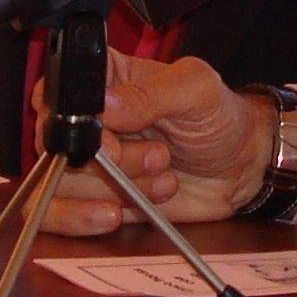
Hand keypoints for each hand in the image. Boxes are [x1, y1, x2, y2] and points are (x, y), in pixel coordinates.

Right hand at [39, 51, 274, 236]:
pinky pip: (56, 214)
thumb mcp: (196, 91)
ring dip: (114, 188)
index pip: (55, 91)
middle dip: (106, 161)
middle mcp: (88, 120)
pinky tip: (116, 215)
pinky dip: (80, 219)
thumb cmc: (218, 118)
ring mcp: (88, 161)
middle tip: (158, 157)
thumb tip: (105, 106)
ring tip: (162, 180)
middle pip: (55, 144)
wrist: (240, 167)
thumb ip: (151, 94)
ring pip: (57, 182)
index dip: (73, 119)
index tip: (108, 135)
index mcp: (105, 78)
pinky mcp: (92, 198)